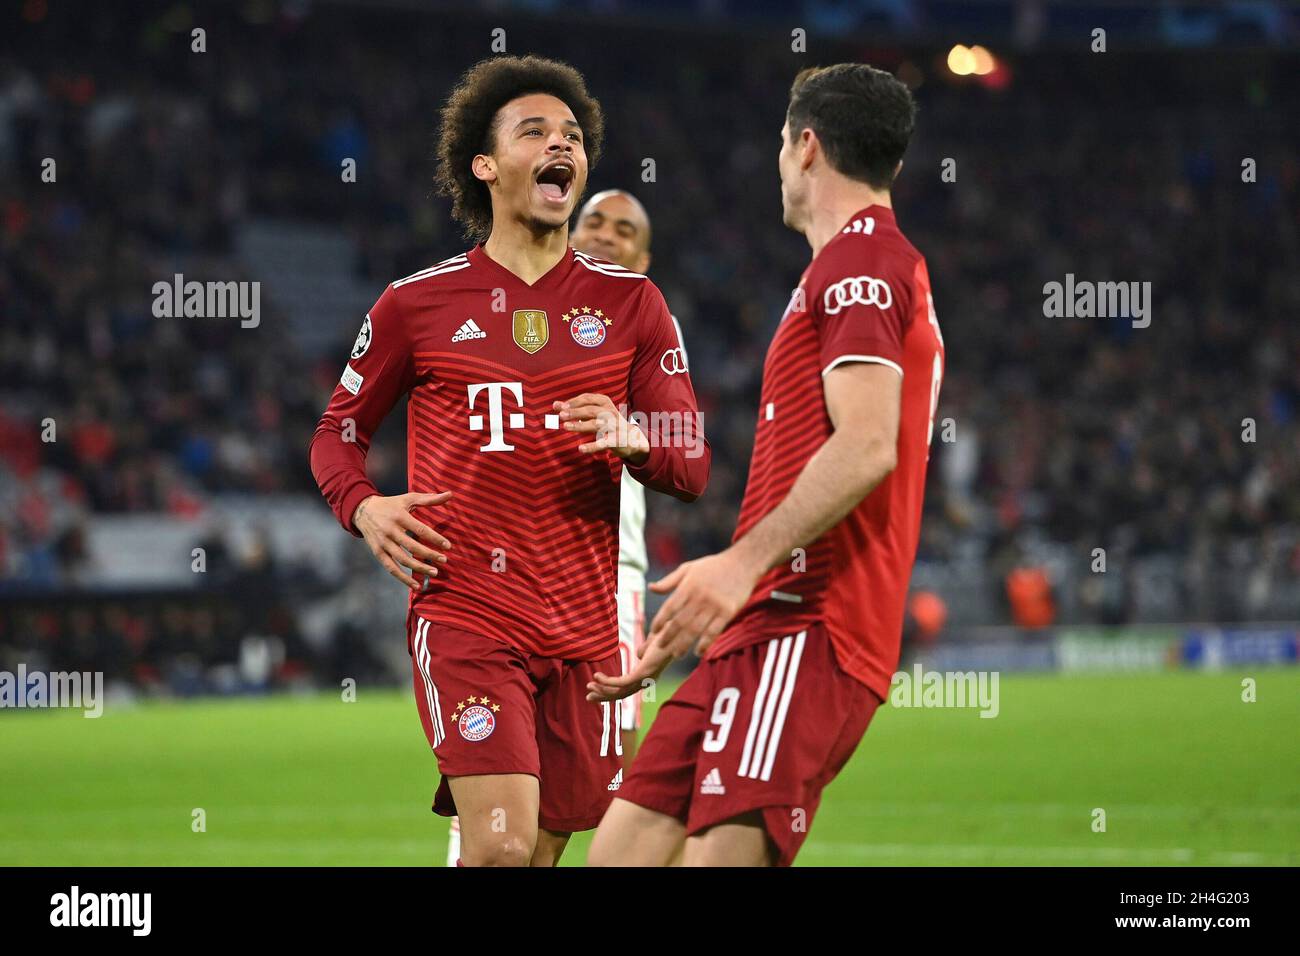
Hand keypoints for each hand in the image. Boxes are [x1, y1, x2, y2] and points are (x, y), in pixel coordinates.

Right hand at [353, 491, 452, 590]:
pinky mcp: (377, 553)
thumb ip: (429, 499)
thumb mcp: (408, 498)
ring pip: (402, 559)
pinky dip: (403, 578)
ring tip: (434, 572)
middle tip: (444, 560)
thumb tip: (450, 494)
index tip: (448, 546)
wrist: (363, 510)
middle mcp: (390, 530)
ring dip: (419, 568)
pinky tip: (416, 585)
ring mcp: (383, 543)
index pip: (420, 529)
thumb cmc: (391, 504)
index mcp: (400, 516)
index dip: (434, 538)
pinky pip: (391, 568)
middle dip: (429, 555)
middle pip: (412, 546)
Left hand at [555, 393, 648, 462]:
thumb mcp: (596, 412)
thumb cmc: (609, 423)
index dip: (573, 402)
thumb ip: (577, 409)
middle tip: (561, 415)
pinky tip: (580, 448)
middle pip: (591, 410)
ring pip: (596, 425)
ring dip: (580, 425)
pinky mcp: (617, 441)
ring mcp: (614, 426)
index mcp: (605, 403)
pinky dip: (592, 446)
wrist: (633, 438)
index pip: (588, 398)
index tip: (559, 406)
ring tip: (565, 427)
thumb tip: (556, 405)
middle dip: (575, 412)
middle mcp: (610, 413)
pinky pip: (603, 443)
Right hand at [586, 640, 673, 702]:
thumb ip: (643, 653)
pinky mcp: (643, 673)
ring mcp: (645, 679)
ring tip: (589, 686)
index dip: (609, 692)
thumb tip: (639, 655)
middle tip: (588, 696)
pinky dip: (607, 682)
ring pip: (619, 691)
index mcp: (647, 679)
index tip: (595, 690)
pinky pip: (621, 682)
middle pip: (621, 695)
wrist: (676, 631)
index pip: (625, 690)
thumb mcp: (651, 648)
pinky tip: (597, 677)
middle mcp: (646, 682)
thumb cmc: (665, 637)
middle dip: (603, 696)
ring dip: (602, 690)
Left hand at [647, 549, 761, 658]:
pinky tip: (698, 652)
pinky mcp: (727, 612)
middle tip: (660, 648)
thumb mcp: (688, 568)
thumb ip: (669, 581)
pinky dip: (705, 644)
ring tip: (676, 655)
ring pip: (695, 630)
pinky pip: (714, 632)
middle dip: (668, 637)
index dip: (660, 620)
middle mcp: (699, 597)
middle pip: (680, 622)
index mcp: (688, 586)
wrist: (742, 563)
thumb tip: (651, 588)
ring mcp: (714, 606)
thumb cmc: (713, 566)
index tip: (653, 631)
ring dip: (684, 644)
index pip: (669, 607)